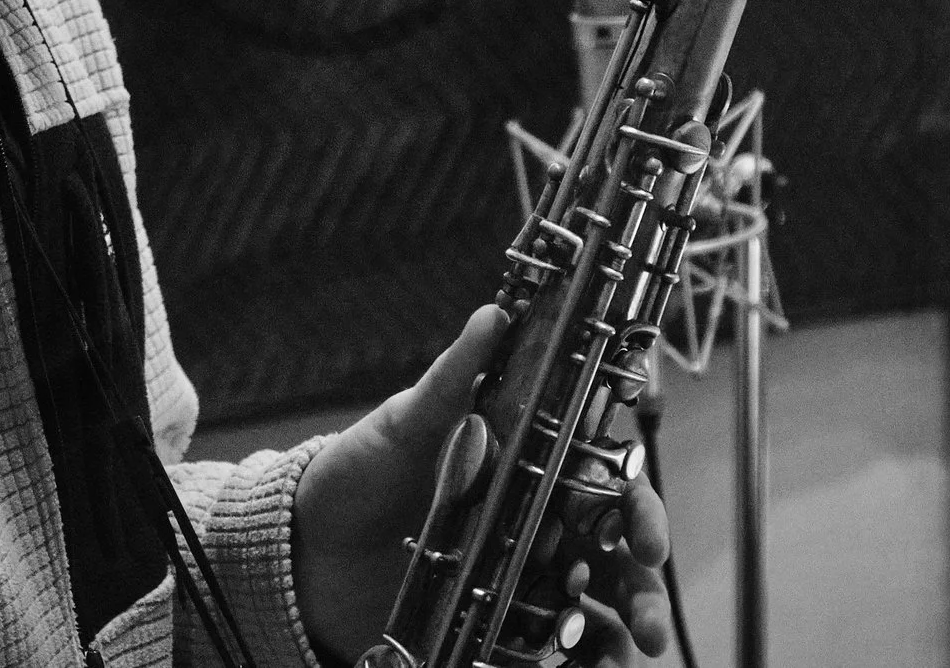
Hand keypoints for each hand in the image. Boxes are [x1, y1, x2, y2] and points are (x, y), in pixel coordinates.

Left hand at [293, 304, 674, 664]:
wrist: (300, 550)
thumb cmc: (356, 474)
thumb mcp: (404, 424)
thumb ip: (452, 378)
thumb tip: (492, 315)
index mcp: (525, 467)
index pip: (602, 480)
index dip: (635, 504)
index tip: (644, 533)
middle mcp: (531, 522)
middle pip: (612, 550)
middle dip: (643, 582)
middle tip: (649, 618)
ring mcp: (512, 576)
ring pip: (591, 604)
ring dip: (621, 627)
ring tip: (629, 649)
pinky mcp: (488, 623)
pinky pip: (545, 647)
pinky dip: (572, 657)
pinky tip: (578, 665)